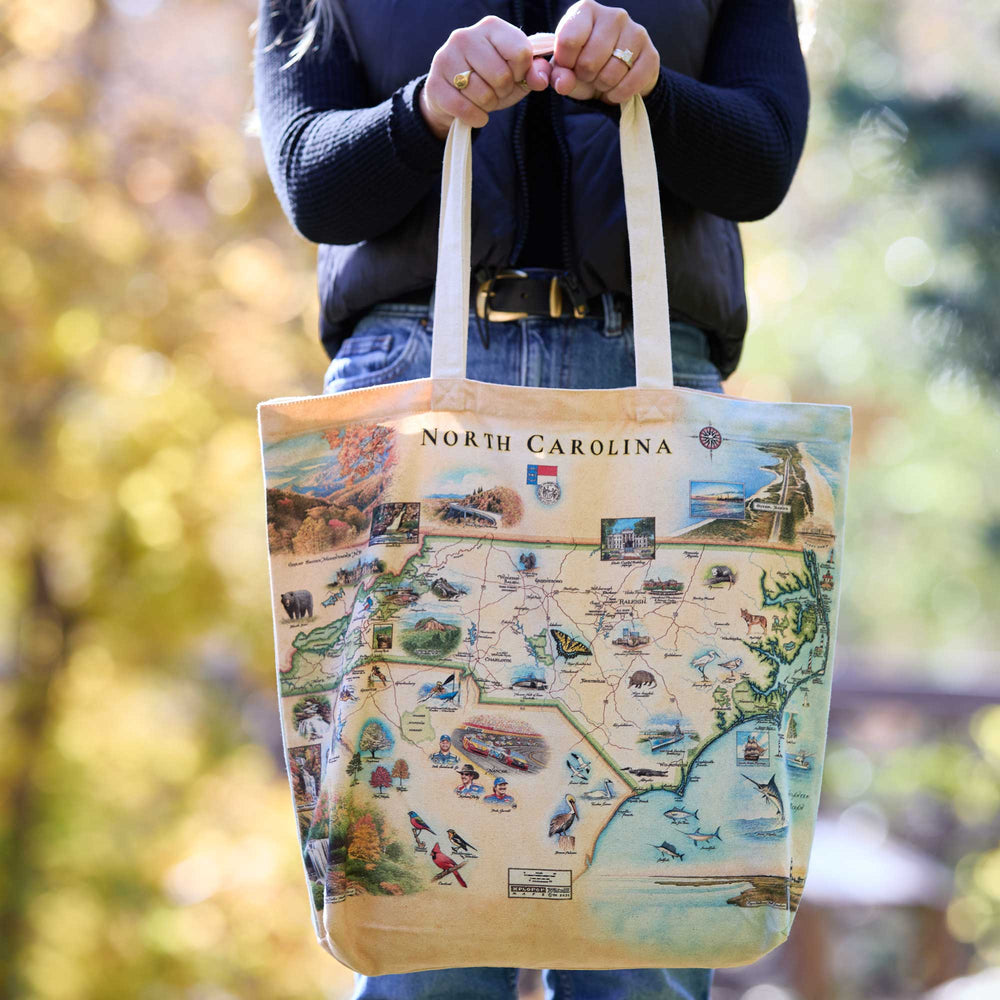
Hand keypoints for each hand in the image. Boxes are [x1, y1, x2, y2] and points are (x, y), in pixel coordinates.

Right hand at [420, 16, 551, 139]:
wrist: (453, 98)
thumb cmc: (489, 82)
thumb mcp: (517, 76)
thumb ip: (535, 73)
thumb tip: (541, 79)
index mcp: (491, 27)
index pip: (521, 52)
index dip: (520, 72)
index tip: (512, 75)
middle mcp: (466, 36)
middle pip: (501, 75)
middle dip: (503, 91)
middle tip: (494, 91)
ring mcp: (446, 58)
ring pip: (483, 94)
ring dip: (488, 105)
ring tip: (482, 99)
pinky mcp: (434, 83)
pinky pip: (464, 109)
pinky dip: (475, 118)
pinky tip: (475, 113)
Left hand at [549, 1, 659, 103]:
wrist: (616, 78)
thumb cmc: (585, 67)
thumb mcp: (565, 70)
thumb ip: (556, 75)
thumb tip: (562, 82)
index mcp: (586, 10)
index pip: (568, 40)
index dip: (565, 63)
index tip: (569, 65)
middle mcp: (613, 15)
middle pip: (590, 60)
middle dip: (586, 77)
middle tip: (589, 74)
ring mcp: (636, 32)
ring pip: (611, 73)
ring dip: (603, 86)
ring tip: (603, 80)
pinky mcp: (651, 54)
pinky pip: (631, 83)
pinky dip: (619, 94)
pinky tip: (616, 89)